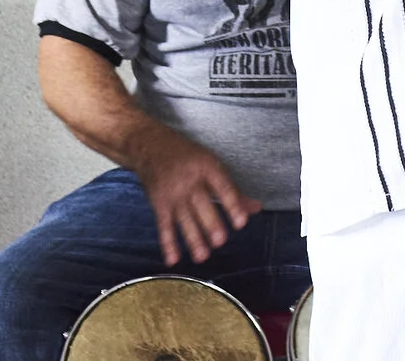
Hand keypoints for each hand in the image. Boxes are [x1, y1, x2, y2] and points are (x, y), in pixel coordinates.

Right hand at [133, 130, 254, 266]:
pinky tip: (173, 259)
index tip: (241, 222)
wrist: (150, 145)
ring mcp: (172, 193)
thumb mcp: (211, 164)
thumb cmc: (186, 156)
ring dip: (192, 239)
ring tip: (202, 257)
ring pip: (184, 219)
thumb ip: (233, 190)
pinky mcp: (158, 204)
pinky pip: (164, 226)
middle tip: (220, 241)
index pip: (222, 187)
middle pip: (202, 205)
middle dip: (210, 224)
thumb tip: (255, 208)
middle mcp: (189, 180)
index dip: (232, 204)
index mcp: (207, 167)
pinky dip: (168, 244)